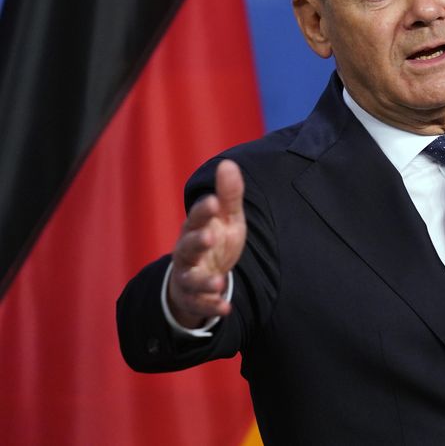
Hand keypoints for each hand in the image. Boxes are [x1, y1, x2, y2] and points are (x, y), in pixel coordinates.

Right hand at [166, 160, 246, 327]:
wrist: (203, 274)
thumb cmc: (216, 240)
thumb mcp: (227, 218)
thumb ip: (229, 195)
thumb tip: (228, 163)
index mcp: (196, 229)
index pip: (197, 217)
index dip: (204, 210)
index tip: (213, 202)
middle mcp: (187, 252)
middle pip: (187, 247)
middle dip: (197, 242)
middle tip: (209, 237)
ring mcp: (189, 275)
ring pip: (190, 279)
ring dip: (204, 281)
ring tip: (220, 282)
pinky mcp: (193, 297)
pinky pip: (200, 303)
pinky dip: (212, 306)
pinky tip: (226, 308)